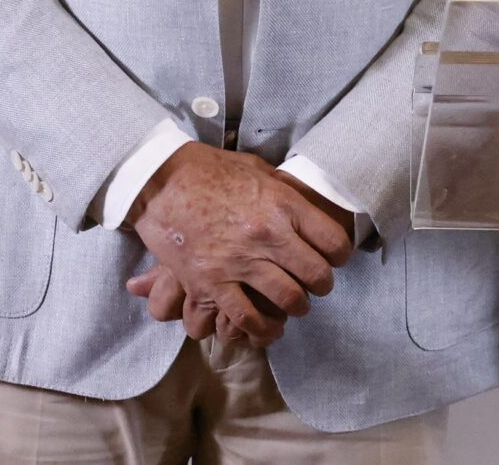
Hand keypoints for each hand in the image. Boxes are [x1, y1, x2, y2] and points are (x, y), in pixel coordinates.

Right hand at [122, 145, 353, 346]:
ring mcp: (239, 262)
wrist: (158, 181)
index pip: (333, 241)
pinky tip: (268, 329)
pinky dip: (261, 329)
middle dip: (322, 284)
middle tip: (317, 284)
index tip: (335, 258)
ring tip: (294, 306)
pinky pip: (245, 316)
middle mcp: (267, 235)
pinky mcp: (210, 283)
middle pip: (316, 274)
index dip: (340, 254)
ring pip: (287, 299)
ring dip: (296, 307)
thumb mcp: (255, 169)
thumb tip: (305, 202)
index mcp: (282, 204)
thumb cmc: (207, 169)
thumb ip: (283, 190)